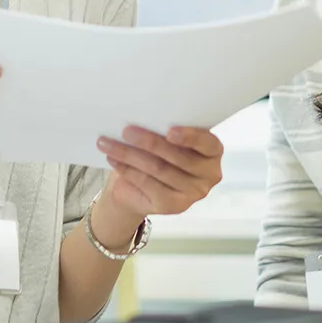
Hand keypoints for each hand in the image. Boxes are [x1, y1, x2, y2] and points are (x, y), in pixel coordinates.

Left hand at [96, 126, 223, 218]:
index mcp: (213, 152)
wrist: (139, 188)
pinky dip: (128, 170)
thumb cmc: (156, 155)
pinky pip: (148, 184)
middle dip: (149, 142)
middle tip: (126, 130)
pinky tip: (114, 159)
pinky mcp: (174, 206)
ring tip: (108, 143)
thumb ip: (163, 131)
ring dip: (130, 154)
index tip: (170, 131)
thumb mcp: (164, 139)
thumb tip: (142, 116)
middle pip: (177, 157)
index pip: (208, 143)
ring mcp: (193, 193)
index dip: (190, 137)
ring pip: (159, 169)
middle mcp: (208, 174)